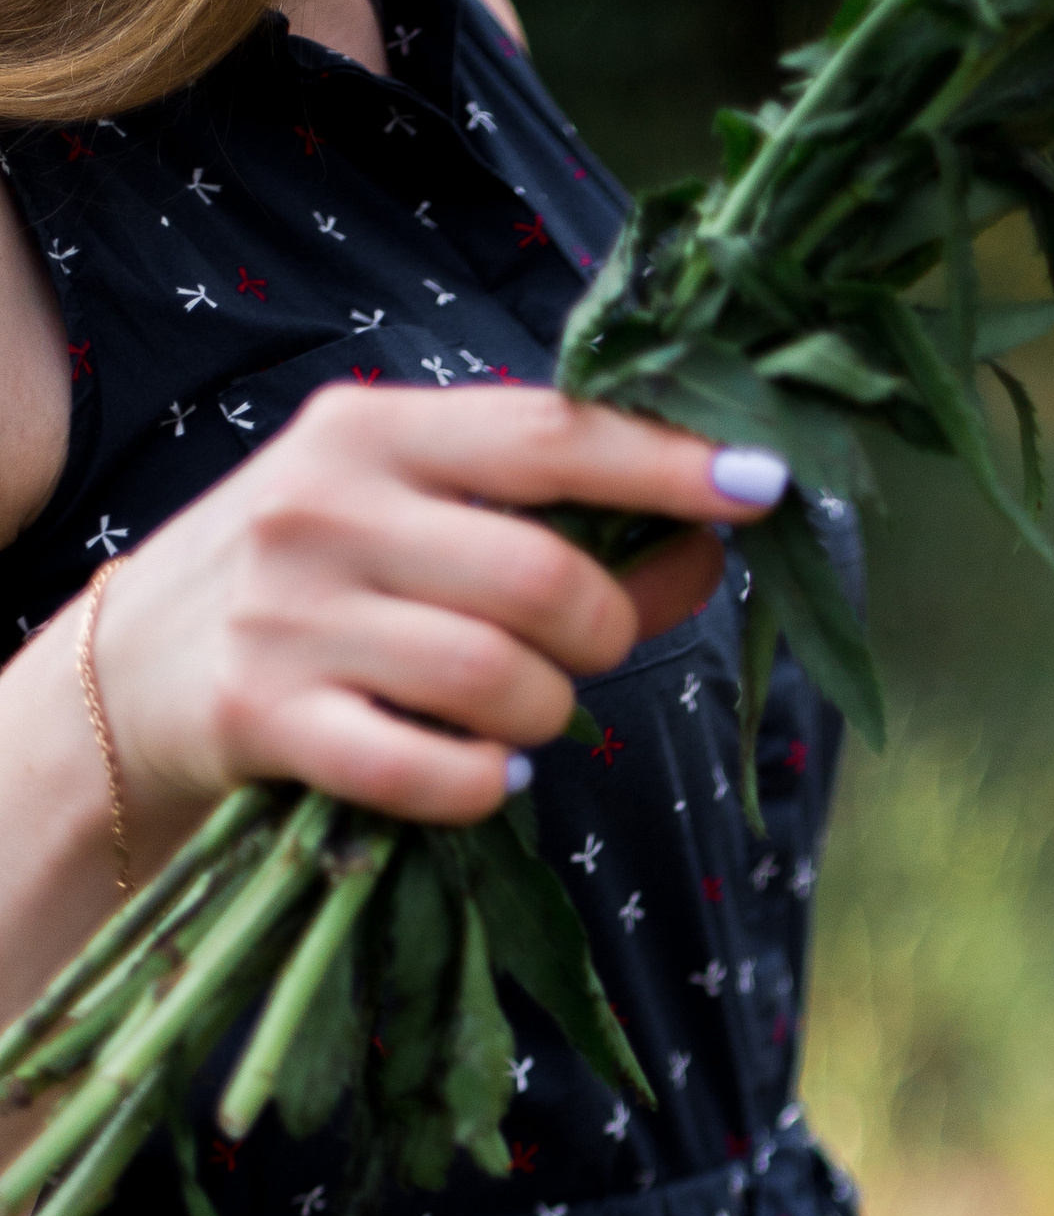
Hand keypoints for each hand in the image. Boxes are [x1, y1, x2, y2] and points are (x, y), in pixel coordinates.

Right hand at [83, 383, 785, 863]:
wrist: (129, 675)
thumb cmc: (312, 587)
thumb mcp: (410, 519)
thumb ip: (549, 523)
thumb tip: (712, 543)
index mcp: (374, 431)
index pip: (550, 436)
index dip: (666, 462)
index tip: (762, 486)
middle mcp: (328, 509)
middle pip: (546, 580)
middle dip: (605, 635)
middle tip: (585, 654)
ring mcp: (292, 616)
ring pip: (501, 681)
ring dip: (548, 715)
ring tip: (519, 716)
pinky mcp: (267, 719)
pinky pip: (432, 772)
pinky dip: (485, 784)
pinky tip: (486, 773)